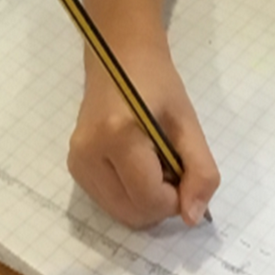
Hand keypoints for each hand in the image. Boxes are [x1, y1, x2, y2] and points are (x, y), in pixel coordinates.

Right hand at [68, 36, 219, 229]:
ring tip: (152, 164)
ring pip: (121, 214)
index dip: (177, 198)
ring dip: (146, 202)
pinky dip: (130, 196)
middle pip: (133, 214)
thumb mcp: (188, 123)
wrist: (119, 56)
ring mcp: (77, 162)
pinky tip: (136, 167)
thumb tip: (192, 217)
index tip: (184, 171)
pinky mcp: (74, 167)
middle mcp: (89, 153)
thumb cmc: (157, 84)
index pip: (150, 200)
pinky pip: (110, 203)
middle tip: (170, 167)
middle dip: (160, 202)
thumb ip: (200, 170)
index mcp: (118, 135)